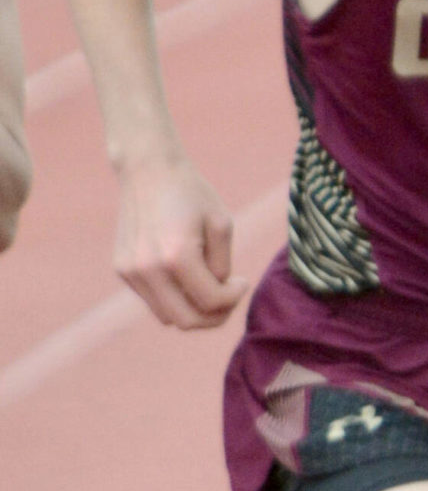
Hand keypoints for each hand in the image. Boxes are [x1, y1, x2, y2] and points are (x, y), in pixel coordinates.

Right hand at [115, 153, 247, 328]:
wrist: (148, 169)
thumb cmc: (191, 193)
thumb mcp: (221, 224)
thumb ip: (222, 266)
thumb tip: (217, 298)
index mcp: (177, 256)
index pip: (211, 302)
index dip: (234, 298)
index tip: (242, 282)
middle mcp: (148, 268)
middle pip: (186, 321)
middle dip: (214, 316)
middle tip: (228, 298)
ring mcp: (130, 271)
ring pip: (168, 317)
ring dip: (193, 310)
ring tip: (209, 288)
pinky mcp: (122, 269)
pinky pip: (153, 300)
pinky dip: (173, 298)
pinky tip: (185, 275)